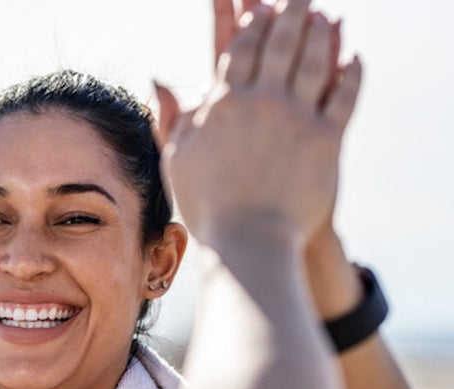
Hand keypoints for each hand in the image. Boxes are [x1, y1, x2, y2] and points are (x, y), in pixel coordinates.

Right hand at [155, 0, 360, 246]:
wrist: (248, 241)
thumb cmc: (207, 207)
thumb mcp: (178, 159)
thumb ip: (172, 117)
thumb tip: (160, 79)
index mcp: (223, 105)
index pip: (238, 50)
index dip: (250, 24)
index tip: (258, 8)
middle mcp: (261, 103)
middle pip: (279, 44)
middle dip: (289, 13)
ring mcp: (296, 118)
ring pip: (312, 61)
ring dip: (319, 33)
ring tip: (323, 15)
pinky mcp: (326, 139)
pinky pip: (343, 95)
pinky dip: (350, 73)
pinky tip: (353, 58)